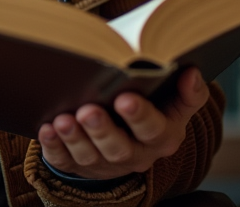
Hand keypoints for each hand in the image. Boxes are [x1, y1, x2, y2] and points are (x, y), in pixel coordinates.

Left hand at [38, 67, 208, 179]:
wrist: (133, 134)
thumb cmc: (156, 108)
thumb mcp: (177, 102)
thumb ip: (189, 90)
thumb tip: (192, 73)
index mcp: (163, 138)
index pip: (153, 130)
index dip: (140, 116)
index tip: (126, 98)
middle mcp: (135, 155)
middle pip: (119, 148)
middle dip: (102, 130)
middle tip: (89, 111)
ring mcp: (105, 163)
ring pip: (90, 157)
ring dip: (75, 138)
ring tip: (62, 120)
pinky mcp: (79, 166)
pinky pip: (65, 161)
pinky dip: (54, 146)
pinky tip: (47, 129)